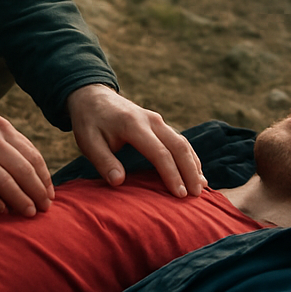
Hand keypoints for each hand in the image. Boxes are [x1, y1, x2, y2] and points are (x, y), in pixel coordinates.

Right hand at [0, 103, 52, 215]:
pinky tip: (1, 211)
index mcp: (0, 127)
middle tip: (45, 209)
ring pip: (6, 183)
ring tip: (28, 214)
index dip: (44, 178)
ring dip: (21, 201)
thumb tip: (29, 176)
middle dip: (38, 192)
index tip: (49, 194)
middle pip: (24, 170)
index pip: (32, 155)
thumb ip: (5, 145)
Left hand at [67, 84, 203, 197]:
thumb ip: (104, 161)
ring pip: (182, 142)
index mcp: (133, 125)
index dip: (172, 175)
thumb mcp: (88, 142)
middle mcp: (150, 120)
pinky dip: (189, 156)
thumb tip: (119, 182)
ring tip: (201, 186)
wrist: (92, 96)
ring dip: (193, 164)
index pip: (159, 153)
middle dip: (190, 171)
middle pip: (178, 146)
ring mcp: (157, 120)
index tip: (180, 195)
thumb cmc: (89, 122)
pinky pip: (179, 139)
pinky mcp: (158, 123)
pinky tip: (195, 171)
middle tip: (197, 195)